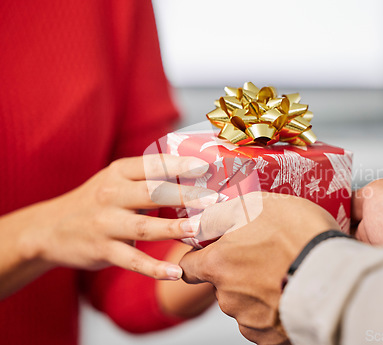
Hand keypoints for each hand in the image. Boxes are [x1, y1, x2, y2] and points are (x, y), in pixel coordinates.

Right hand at [26, 154, 217, 279]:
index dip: (180, 164)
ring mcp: (105, 223)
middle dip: (186, 196)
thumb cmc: (97, 201)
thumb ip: (149, 179)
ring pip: (145, 227)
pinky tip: (175, 273)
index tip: (207, 166)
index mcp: (119, 172)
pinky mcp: (102, 249)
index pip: (153, 164)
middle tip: (214, 199)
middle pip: (153, 193)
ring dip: (174, 229)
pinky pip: (132, 260)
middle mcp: (111, 194)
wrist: (49, 228)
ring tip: (199, 230)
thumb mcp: (116, 181)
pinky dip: (154, 268)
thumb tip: (196, 177)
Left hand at [180, 192, 338, 344]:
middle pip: (220, 284)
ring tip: (284, 273)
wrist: (336, 274)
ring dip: (255, 291)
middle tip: (265, 256)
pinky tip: (289, 293)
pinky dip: (272, 310)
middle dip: (236, 271)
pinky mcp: (269, 336)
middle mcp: (227, 296)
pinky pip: (262, 322)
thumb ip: (221, 214)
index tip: (212, 252)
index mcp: (218, 265)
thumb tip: (203, 219)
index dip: (198, 257)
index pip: (188, 267)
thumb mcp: (257, 205)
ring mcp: (248, 319)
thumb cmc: (299, 235)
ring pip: (242, 303)